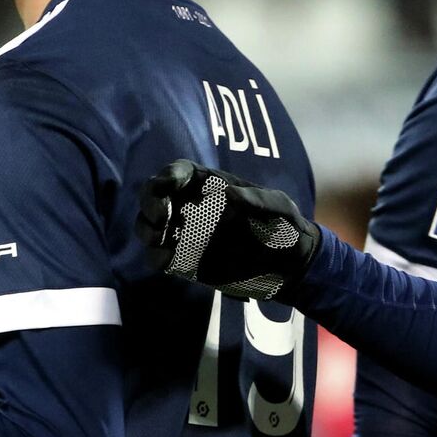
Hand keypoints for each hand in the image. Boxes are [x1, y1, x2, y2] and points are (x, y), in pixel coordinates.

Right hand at [137, 160, 320, 299]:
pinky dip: (157, 257)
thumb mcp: (278, 208)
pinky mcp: (183, 260)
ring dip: (147, 230)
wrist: (288, 265)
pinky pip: (158, 257)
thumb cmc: (285, 226)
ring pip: (148, 226)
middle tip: (162, 217)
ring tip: (162, 238)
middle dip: (150, 202)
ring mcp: (184, 233)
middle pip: (153, 195)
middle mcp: (191, 205)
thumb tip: (227, 193)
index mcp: (210, 185)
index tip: (169, 184)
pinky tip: (170, 260)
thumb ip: (256, 200)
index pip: (178, 171)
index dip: (169, 175)